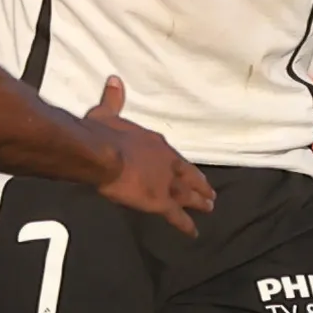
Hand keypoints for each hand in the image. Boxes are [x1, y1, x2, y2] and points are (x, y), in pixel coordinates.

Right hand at [83, 77, 213, 235]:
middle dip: (199, 185)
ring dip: (199, 202)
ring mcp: (166, 182)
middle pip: (187, 176)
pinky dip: (186, 225)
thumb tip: (114, 80)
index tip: (188, 171)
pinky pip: (176, 216)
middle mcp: (167, 162)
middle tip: (211, 194)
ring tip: (209, 208)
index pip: (173, 156)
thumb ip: (114, 99)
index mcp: (156, 144)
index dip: (181, 165)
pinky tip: (194, 232)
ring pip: (187, 195)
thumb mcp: (107, 112)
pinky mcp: (160, 201)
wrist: (101, 153)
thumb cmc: (102, 133)